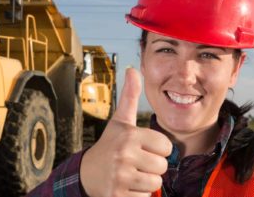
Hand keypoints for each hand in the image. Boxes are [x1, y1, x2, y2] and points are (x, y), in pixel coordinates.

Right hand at [80, 68, 171, 196]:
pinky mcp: (118, 195)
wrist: (87, 173)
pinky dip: (138, 194)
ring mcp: (120, 177)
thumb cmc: (109, 145)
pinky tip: (125, 186)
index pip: (166, 147)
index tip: (142, 148)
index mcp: (129, 135)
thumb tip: (132, 69)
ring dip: (146, 181)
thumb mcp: (120, 121)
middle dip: (152, 166)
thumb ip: (130, 97)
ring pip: (156, 184)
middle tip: (136, 163)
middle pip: (163, 166)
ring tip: (131, 174)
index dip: (157, 149)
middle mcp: (124, 155)